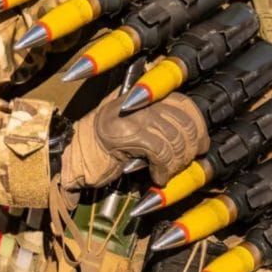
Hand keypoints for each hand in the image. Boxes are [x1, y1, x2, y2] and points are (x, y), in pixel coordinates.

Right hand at [60, 91, 207, 189]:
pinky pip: (161, 153)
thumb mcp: (135, 130)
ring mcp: (136, 114)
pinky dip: (163, 170)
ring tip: (167, 173)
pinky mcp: (130, 134)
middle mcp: (142, 99)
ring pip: (176, 140)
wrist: (70, 155)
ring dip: (176, 163)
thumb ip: (160, 125)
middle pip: (186, 122)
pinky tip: (156, 177)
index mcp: (145, 94)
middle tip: (182, 164)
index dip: (199, 126)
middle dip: (190, 149)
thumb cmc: (104, 147)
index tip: (202, 146)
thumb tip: (196, 138)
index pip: (185, 103)